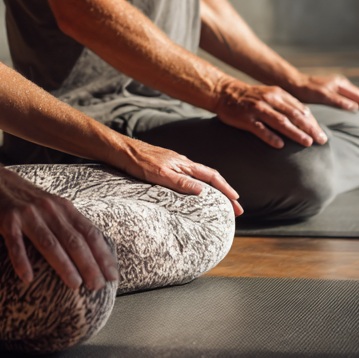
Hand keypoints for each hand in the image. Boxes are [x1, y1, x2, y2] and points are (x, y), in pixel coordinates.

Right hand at [0, 162, 117, 290]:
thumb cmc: (21, 197)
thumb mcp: (48, 204)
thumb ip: (65, 222)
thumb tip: (87, 249)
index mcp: (62, 206)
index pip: (89, 232)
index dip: (102, 254)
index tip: (113, 274)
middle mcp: (48, 208)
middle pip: (73, 240)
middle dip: (89, 264)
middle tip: (98, 286)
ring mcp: (27, 213)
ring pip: (50, 242)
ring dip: (64, 265)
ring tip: (75, 285)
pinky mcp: (6, 218)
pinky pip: (15, 243)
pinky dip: (22, 260)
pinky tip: (27, 278)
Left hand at [120, 138, 243, 215]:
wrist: (121, 150)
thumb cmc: (138, 161)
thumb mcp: (160, 174)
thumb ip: (181, 182)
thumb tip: (203, 191)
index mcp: (184, 164)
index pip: (212, 176)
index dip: (226, 189)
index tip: (237, 202)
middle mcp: (182, 162)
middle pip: (209, 177)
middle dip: (224, 192)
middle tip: (234, 208)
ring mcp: (174, 163)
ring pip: (199, 176)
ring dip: (212, 189)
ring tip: (218, 202)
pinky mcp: (165, 166)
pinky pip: (188, 176)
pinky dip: (197, 185)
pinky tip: (193, 192)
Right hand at [212, 77, 328, 148]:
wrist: (225, 92)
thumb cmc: (252, 97)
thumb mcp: (271, 95)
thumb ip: (287, 105)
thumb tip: (307, 121)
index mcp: (278, 94)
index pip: (300, 109)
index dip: (313, 122)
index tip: (322, 134)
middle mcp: (270, 100)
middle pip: (294, 115)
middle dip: (310, 128)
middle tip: (322, 141)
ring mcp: (258, 109)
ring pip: (280, 122)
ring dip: (295, 132)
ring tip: (307, 143)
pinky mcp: (246, 118)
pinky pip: (260, 129)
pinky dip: (270, 136)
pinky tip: (280, 145)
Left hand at [283, 73, 358, 119]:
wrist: (292, 83)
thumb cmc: (305, 90)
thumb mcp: (321, 96)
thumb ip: (337, 101)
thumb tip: (355, 107)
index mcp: (341, 84)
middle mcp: (341, 84)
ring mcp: (336, 88)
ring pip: (355, 98)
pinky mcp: (331, 93)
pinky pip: (348, 100)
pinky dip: (356, 106)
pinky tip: (356, 114)